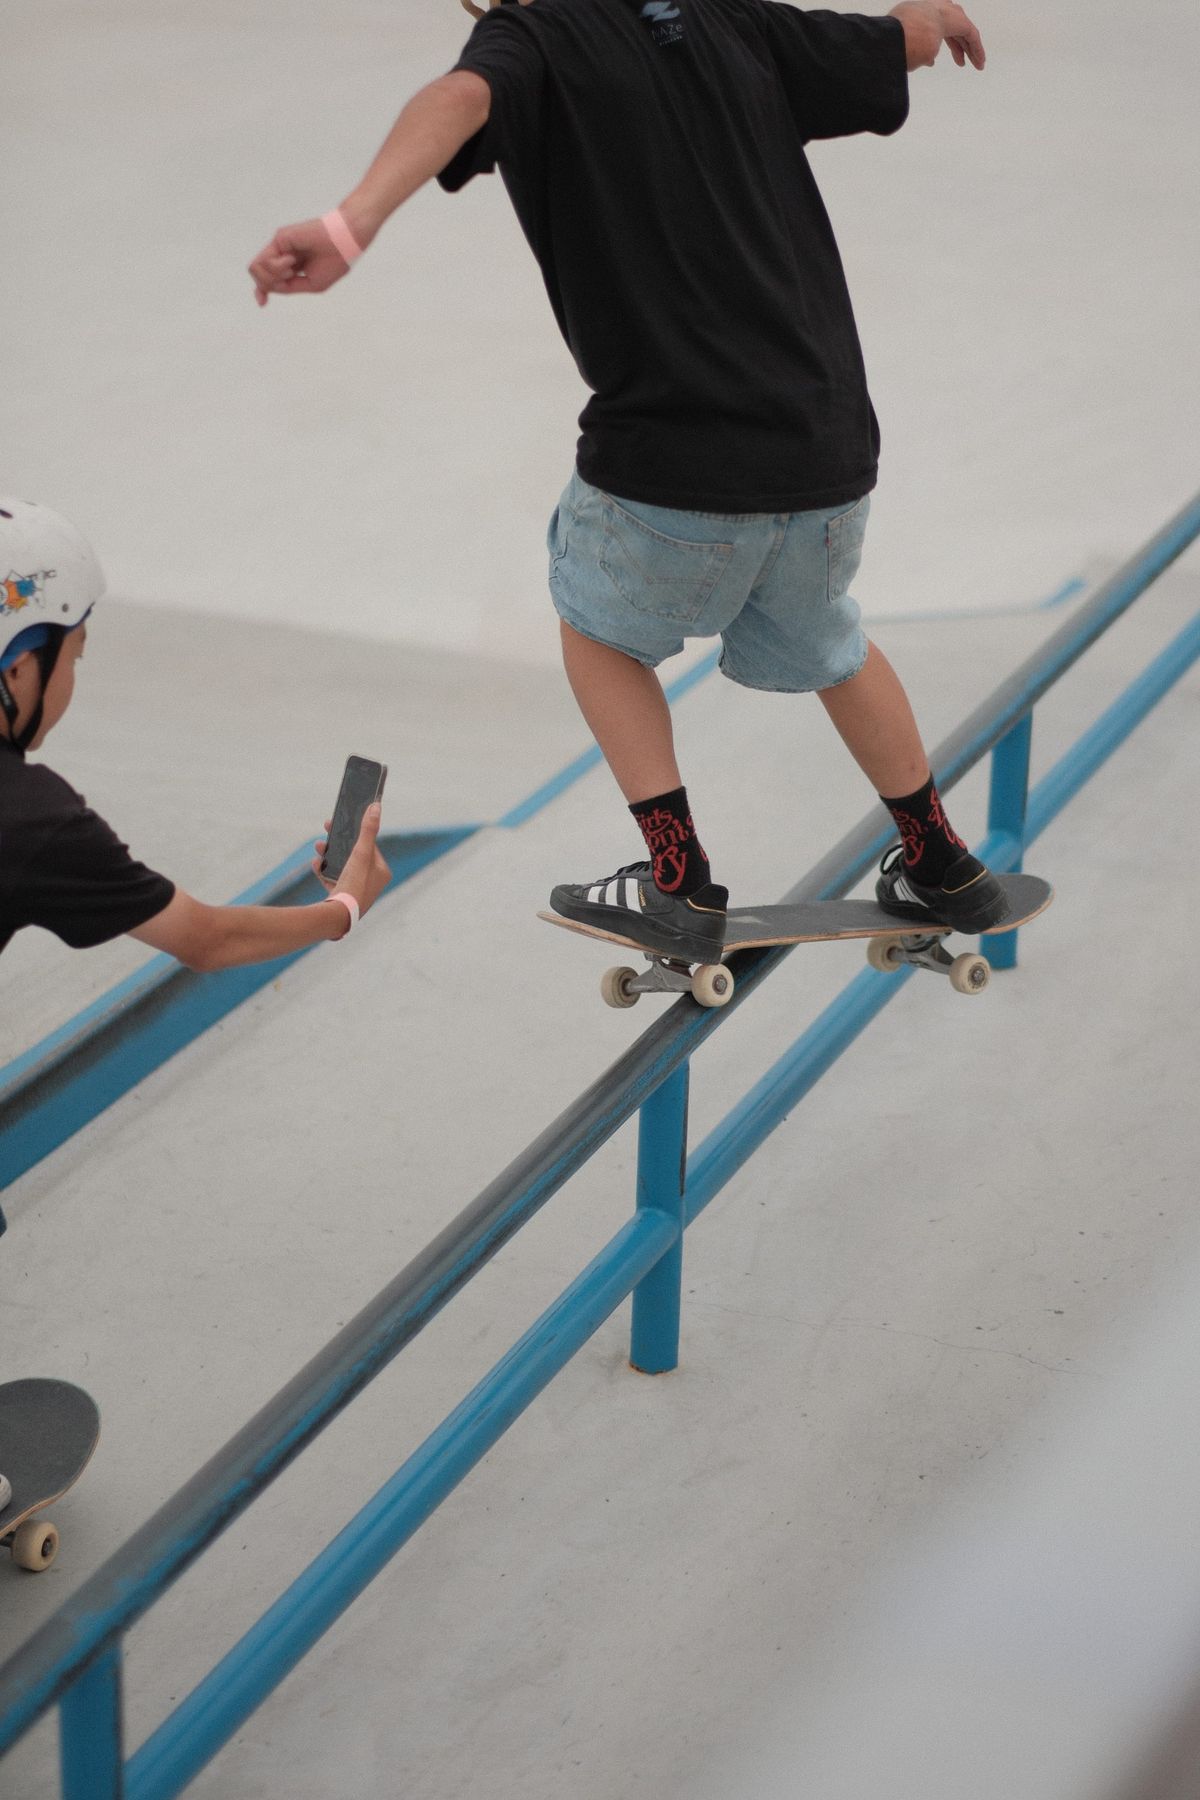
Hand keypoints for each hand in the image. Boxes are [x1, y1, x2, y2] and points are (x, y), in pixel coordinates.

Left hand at [249, 218, 353, 307]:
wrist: (344, 242)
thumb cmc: (333, 263)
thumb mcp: (310, 285)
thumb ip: (289, 287)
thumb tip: (268, 289)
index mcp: (291, 267)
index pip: (267, 279)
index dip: (261, 291)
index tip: (262, 303)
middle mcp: (282, 255)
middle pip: (258, 274)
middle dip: (266, 285)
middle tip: (287, 279)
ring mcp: (280, 246)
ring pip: (257, 268)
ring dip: (272, 276)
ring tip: (291, 271)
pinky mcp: (280, 238)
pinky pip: (266, 259)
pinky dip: (277, 265)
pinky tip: (291, 260)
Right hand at [312, 803, 391, 918]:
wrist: (339, 915)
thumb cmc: (354, 883)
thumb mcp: (361, 853)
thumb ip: (368, 830)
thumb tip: (376, 806)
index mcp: (381, 872)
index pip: (369, 846)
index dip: (355, 833)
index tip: (342, 822)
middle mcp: (371, 882)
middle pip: (353, 854)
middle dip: (338, 842)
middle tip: (327, 827)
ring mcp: (357, 891)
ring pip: (341, 866)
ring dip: (329, 854)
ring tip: (318, 846)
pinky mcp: (342, 898)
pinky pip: (332, 880)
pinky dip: (324, 871)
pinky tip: (315, 863)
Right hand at [891, 1, 984, 71]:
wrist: (908, 30)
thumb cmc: (900, 38)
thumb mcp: (909, 46)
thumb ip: (922, 52)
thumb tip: (931, 62)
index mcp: (924, 13)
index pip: (937, 28)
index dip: (939, 43)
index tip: (936, 58)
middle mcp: (939, 9)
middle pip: (953, 30)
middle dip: (958, 47)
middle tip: (961, 62)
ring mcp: (951, 13)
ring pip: (964, 33)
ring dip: (971, 49)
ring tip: (977, 65)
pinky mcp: (961, 22)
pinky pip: (971, 36)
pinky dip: (976, 49)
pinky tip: (979, 61)